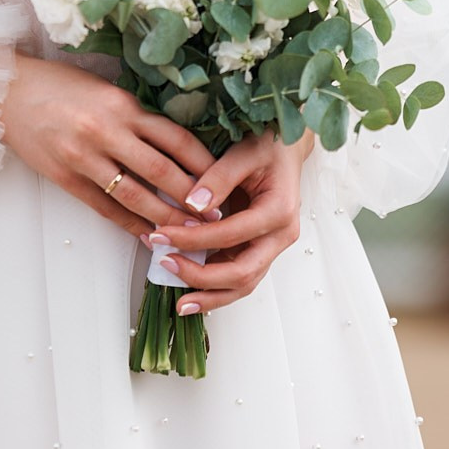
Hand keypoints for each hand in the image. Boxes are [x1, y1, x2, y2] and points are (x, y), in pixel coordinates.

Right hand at [0, 54, 214, 237]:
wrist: (9, 93)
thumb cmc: (61, 86)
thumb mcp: (106, 90)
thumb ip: (137, 115)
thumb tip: (176, 145)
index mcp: (124, 105)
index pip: (176, 138)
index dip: (204, 163)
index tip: (224, 180)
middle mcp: (108, 131)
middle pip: (162, 170)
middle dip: (193, 197)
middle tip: (217, 216)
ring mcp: (86, 157)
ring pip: (135, 196)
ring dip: (165, 218)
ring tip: (188, 233)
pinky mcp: (66, 177)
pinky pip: (105, 208)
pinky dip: (129, 225)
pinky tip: (147, 236)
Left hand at [150, 130, 314, 315]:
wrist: (286, 149)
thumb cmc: (268, 146)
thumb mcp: (243, 151)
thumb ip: (219, 177)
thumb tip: (191, 204)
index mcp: (279, 210)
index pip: (231, 235)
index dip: (194, 239)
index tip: (162, 235)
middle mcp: (281, 235)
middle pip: (243, 273)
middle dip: (201, 277)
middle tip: (167, 266)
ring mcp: (273, 246)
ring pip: (244, 284)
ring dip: (210, 294)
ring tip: (180, 303)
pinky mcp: (262, 249)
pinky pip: (240, 276)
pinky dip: (216, 287)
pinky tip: (192, 291)